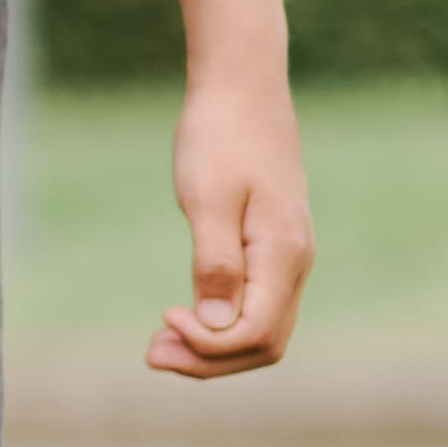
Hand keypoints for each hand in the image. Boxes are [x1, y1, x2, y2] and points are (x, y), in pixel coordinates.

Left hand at [147, 69, 308, 377]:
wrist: (242, 87)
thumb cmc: (219, 136)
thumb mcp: (207, 198)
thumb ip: (215, 263)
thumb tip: (215, 326)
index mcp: (284, 253)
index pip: (257, 334)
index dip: (210, 346)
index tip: (163, 319)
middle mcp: (296, 263)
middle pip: (264, 343)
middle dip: (209, 359)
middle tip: (151, 353)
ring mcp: (288, 257)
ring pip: (262, 329)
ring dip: (213, 346)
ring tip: (159, 342)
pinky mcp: (274, 248)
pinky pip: (257, 305)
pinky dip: (221, 323)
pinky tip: (184, 316)